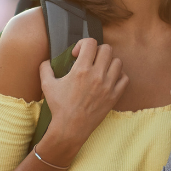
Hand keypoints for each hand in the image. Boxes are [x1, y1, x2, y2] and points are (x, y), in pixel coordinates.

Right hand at [39, 38, 128, 160]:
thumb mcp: (47, 85)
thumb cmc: (59, 107)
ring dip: (109, 62)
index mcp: (81, 69)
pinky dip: (119, 76)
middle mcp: (97, 75)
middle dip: (97, 51)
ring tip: (100, 69)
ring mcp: (108, 85)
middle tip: (90, 60)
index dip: (82, 44)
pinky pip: (125, 78)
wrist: (71, 128)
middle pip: (107, 49)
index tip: (77, 54)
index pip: (90, 43)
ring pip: (118, 62)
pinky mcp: (115, 96)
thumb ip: (45, 68)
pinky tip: (109, 79)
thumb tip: (47, 60)